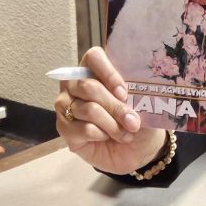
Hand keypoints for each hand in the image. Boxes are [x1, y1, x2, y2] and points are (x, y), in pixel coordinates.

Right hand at [54, 46, 165, 174]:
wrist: (138, 149)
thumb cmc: (137, 118)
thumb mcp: (141, 102)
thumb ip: (133, 91)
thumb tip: (127, 94)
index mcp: (95, 69)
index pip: (93, 57)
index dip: (108, 73)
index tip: (124, 93)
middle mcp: (75, 84)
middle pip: (89, 86)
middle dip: (115, 106)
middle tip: (133, 121)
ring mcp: (66, 105)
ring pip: (88, 110)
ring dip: (112, 124)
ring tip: (125, 134)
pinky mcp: (64, 128)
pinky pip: (83, 129)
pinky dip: (100, 135)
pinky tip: (107, 138)